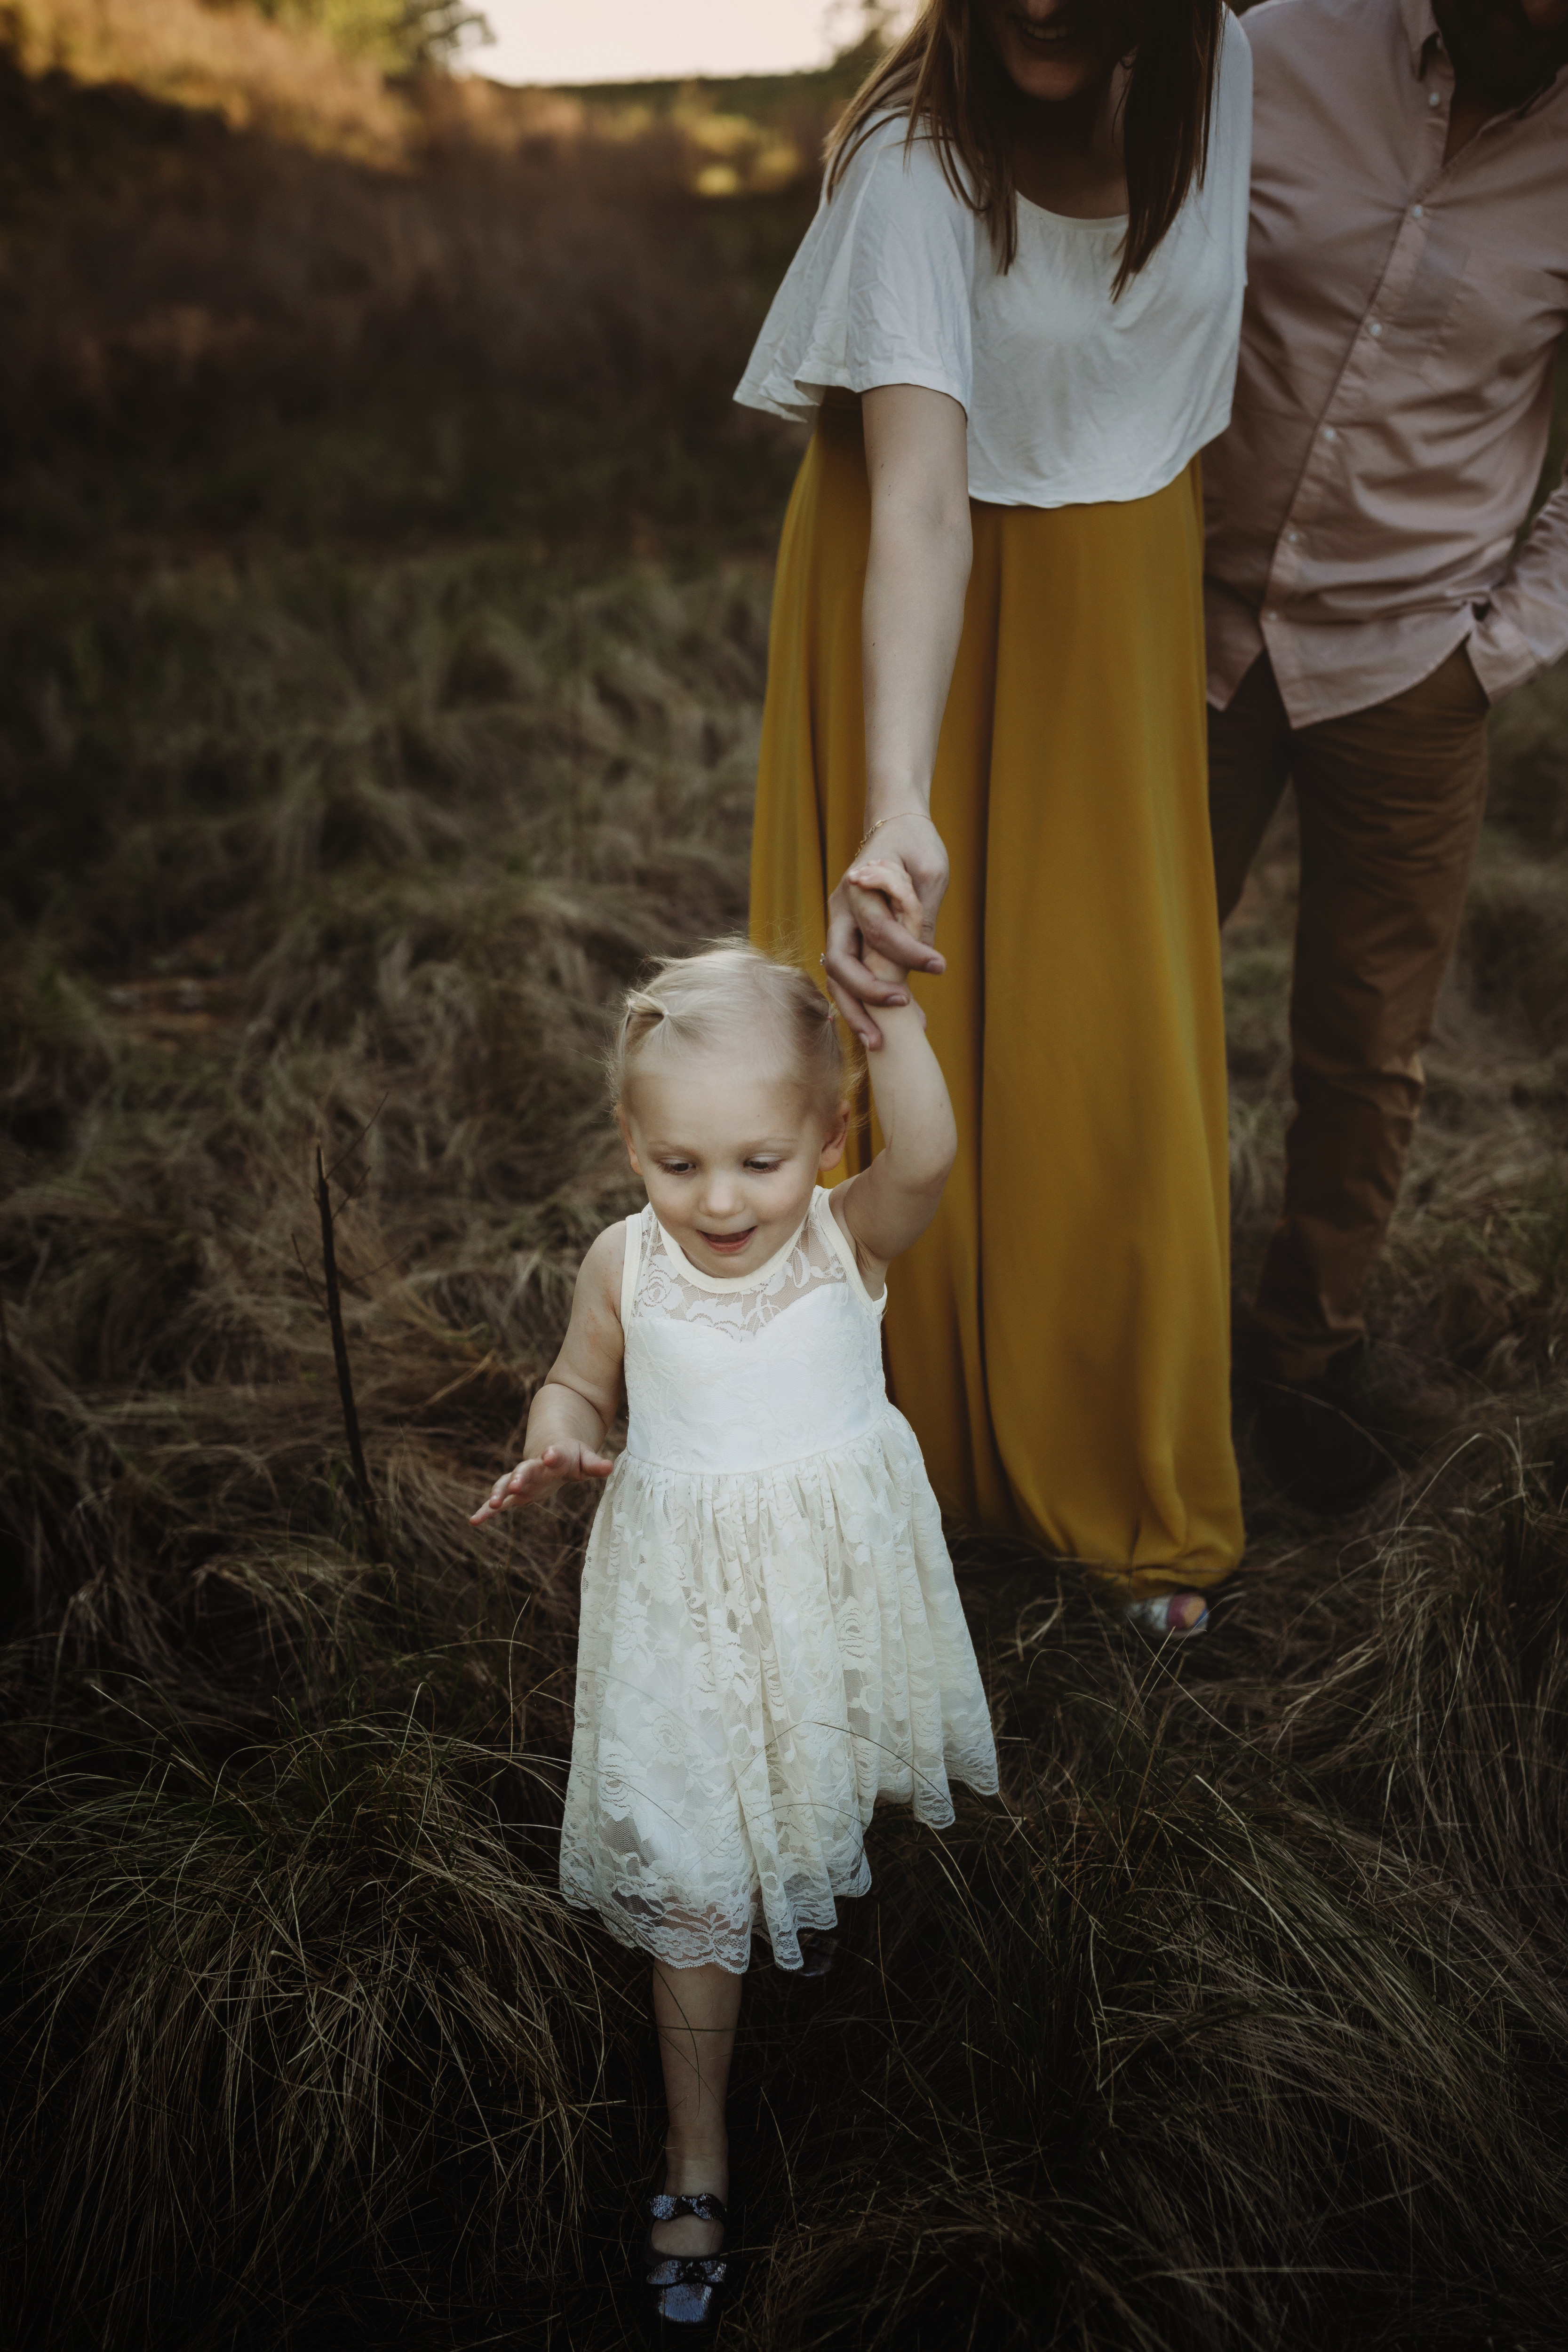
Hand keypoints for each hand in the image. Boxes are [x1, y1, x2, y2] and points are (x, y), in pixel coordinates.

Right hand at [468, 1441, 612, 1523]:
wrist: (552, 1451)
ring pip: (507, 1483)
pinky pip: (499, 1500)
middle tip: (515, 1484)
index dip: (552, 1455)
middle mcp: (535, 1467)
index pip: (555, 1455)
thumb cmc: (572, 1457)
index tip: (549, 1455)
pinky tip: (474, 1521)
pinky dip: (486, 1511)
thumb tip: (610, 1467)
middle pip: (526, 1470)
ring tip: (493, 1505)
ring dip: (500, 1493)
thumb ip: (596, 1464)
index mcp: (555, 1456)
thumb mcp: (586, 1459)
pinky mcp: (515, 1492)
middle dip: (520, 1477)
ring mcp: (522, 1479)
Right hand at [824, 811, 948, 1049]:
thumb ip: (921, 914)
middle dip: (867, 996)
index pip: (879, 931)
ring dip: (855, 1011)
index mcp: (859, 888)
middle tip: (900, 1018)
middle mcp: (841, 910)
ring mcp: (840, 926)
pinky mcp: (849, 938)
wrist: (896, 827)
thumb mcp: (930, 872)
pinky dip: (860, 1002)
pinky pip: (847, 976)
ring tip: (879, 1044)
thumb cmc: (917, 845)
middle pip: (840, 963)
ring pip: (837, 977)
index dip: (909, 953)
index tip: (941, 967)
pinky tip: (878, 1028)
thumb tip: (923, 963)